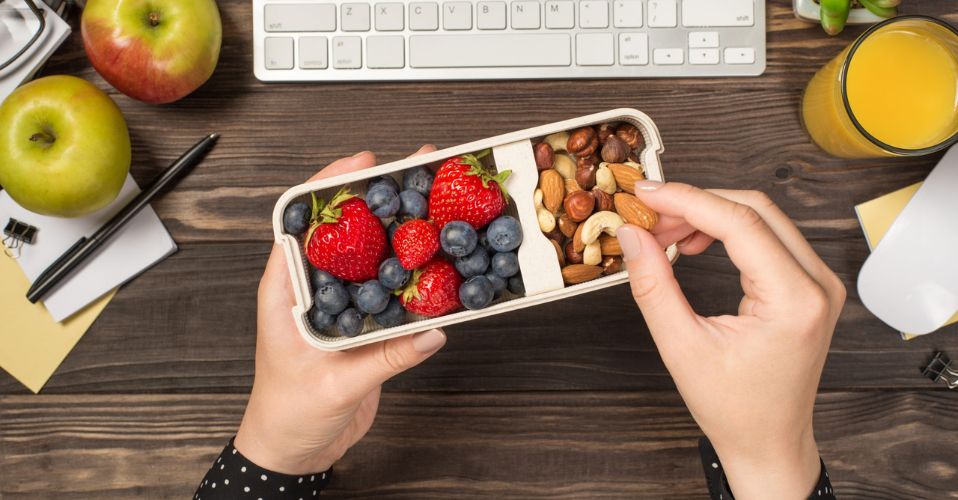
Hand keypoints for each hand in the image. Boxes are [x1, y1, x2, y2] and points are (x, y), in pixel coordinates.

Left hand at [235, 147, 446, 474]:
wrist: (294, 449)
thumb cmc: (288, 414)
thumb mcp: (334, 385)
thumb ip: (384, 359)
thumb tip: (430, 331)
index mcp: (286, 291)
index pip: (302, 222)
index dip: (330, 186)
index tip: (363, 163)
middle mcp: (312, 289)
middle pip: (344, 228)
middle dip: (377, 196)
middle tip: (415, 168)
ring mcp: (339, 304)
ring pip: (370, 252)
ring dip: (399, 228)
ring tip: (433, 201)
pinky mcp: (361, 323)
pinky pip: (389, 287)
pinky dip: (412, 271)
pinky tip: (437, 260)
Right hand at [616, 182, 844, 499]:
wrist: (768, 441)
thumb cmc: (734, 408)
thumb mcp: (681, 347)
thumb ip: (653, 286)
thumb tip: (632, 236)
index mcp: (794, 300)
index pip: (739, 222)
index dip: (687, 200)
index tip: (646, 194)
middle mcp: (816, 284)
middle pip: (754, 209)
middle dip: (695, 204)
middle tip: (649, 216)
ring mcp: (818, 282)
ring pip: (761, 217)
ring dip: (710, 215)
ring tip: (665, 234)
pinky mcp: (809, 285)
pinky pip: (768, 237)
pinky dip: (727, 231)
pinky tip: (695, 244)